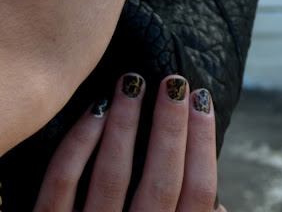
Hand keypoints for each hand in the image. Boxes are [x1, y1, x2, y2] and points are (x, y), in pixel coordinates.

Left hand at [34, 74, 225, 211]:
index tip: (201, 102)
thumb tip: (218, 204)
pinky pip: (63, 178)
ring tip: (132, 81)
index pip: (196, 195)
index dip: (202, 146)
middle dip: (170, 126)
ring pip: (112, 172)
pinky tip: (93, 109)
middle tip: (173, 81)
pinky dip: (80, 142)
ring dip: (126, 123)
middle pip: (160, 180)